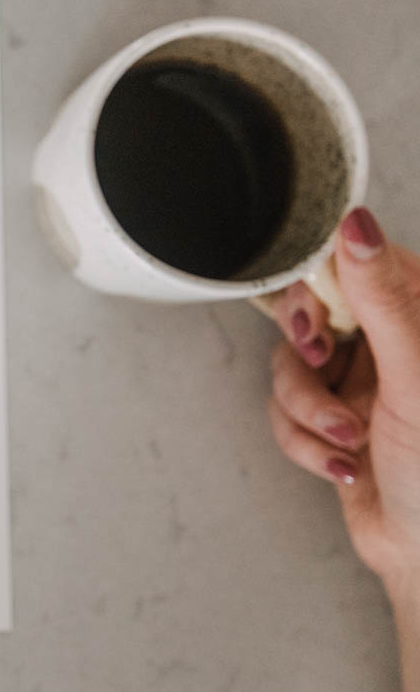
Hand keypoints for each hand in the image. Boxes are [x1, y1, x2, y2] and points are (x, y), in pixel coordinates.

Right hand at [267, 207, 419, 598]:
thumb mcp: (415, 377)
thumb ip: (383, 299)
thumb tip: (355, 226)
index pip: (355, 265)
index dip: (321, 284)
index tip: (314, 311)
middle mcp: (390, 344)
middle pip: (311, 312)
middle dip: (306, 347)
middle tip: (318, 357)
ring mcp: (359, 383)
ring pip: (290, 367)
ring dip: (308, 410)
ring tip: (345, 439)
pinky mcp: (331, 421)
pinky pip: (285, 412)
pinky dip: (307, 443)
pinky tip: (344, 465)